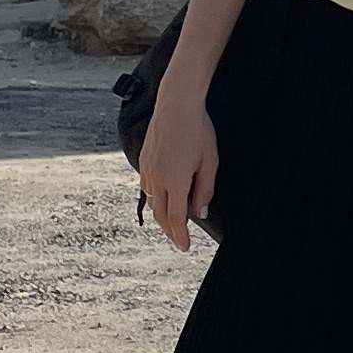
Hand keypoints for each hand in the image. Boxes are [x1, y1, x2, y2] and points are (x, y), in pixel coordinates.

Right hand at [139, 90, 218, 250]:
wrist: (176, 105)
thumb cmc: (197, 131)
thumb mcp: (209, 162)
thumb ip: (204, 190)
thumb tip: (200, 212)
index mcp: (175, 181)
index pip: (176, 219)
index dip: (180, 237)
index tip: (184, 247)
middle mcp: (157, 178)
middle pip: (161, 215)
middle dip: (170, 230)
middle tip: (179, 240)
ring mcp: (147, 169)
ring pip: (152, 202)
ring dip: (161, 215)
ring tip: (172, 222)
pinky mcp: (143, 160)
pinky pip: (147, 187)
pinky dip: (155, 198)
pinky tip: (163, 197)